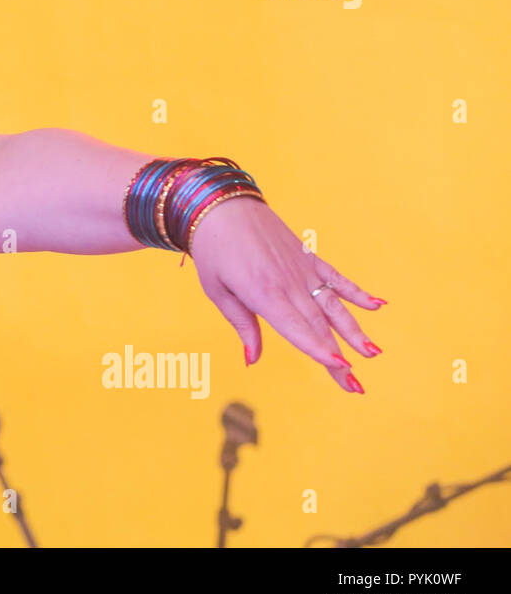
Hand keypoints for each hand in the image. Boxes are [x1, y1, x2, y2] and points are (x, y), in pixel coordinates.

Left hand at [187, 196, 386, 393]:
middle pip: (318, 327)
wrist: (222, 205)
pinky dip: (357, 292)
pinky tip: (378, 306)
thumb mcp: (217, 290)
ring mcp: (302, 270)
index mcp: (263, 293)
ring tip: (374, 354)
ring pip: (334, 306)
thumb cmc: (213, 250)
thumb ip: (241, 324)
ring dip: (354, 332)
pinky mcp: (308, 258)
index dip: (317, 349)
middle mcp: (289, 283)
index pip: (295, 327)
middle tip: (357, 388)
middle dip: (339, 359)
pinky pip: (336, 278)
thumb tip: (252, 360)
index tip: (340, 366)